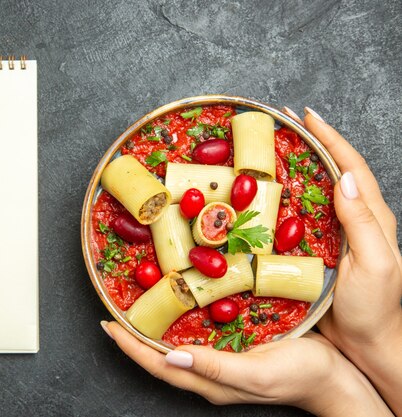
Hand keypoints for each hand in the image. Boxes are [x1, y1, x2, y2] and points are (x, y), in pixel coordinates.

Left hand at [102, 321, 391, 415]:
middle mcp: (207, 372)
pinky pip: (196, 335)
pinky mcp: (233, 348)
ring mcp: (220, 361)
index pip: (156, 364)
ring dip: (153, 327)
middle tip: (115, 310)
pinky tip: (179, 304)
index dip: (130, 345)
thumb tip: (169, 357)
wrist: (334, 377)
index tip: (108, 324)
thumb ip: (214, 367)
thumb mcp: (256, 373)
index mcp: (208, 381)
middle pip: (159, 356)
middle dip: (134, 336)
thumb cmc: (299, 375)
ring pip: (175, 345)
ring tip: (136, 305)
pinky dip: (180, 320)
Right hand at [284, 106, 401, 412]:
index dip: (329, 138)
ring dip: (292, 168)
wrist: (368, 344)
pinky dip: (281, 200)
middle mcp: (350, 219)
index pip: (350, 166)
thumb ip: (363, 222)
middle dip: (309, 143)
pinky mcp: (313, 251)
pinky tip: (262, 196)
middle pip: (330, 170)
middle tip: (282, 124)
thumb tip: (346, 177)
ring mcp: (331, 235)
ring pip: (311, 191)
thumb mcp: (376, 264)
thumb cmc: (377, 308)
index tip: (306, 116)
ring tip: (269, 150)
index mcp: (371, 216)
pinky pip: (296, 218)